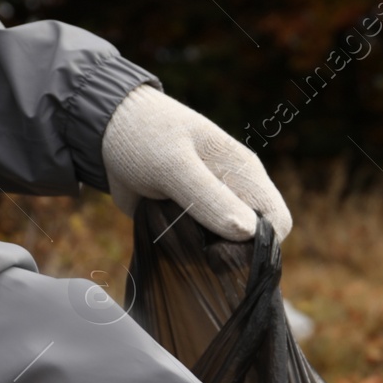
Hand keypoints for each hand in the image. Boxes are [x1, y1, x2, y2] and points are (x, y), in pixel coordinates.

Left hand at [101, 85, 291, 241]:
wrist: (105, 130)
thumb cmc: (146, 136)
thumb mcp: (174, 165)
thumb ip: (209, 198)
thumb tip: (248, 233)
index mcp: (246, 176)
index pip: (277, 223)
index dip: (260, 243)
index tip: (221, 248)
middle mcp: (237, 196)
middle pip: (253, 243)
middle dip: (226, 252)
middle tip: (190, 242)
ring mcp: (214, 211)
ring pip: (225, 251)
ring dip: (199, 253)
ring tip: (171, 230)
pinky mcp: (191, 222)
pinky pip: (198, 250)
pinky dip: (182, 250)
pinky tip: (164, 232)